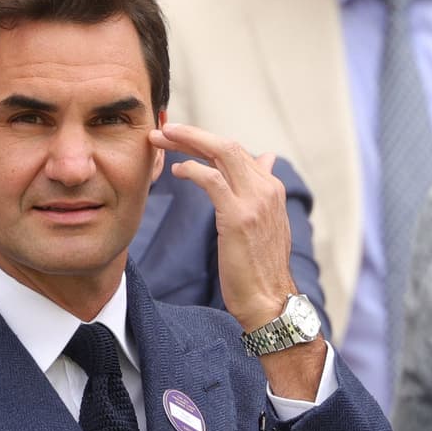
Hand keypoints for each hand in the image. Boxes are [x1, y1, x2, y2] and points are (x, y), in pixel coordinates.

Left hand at [151, 122, 293, 330]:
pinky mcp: (239, 216)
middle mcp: (267, 188)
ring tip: (160, 140)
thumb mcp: (265, 221)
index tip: (178, 138)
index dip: (204, 140)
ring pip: (220, 152)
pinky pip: (211, 179)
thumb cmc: (260, 266)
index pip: (235, 150)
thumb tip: (265, 157)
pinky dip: (191, 169)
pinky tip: (176, 171)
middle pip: (226, 145)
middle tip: (163, 130)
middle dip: (191, 134)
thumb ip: (261, 188)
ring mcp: (255, 201)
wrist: (269, 301)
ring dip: (186, 143)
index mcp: (271, 187)